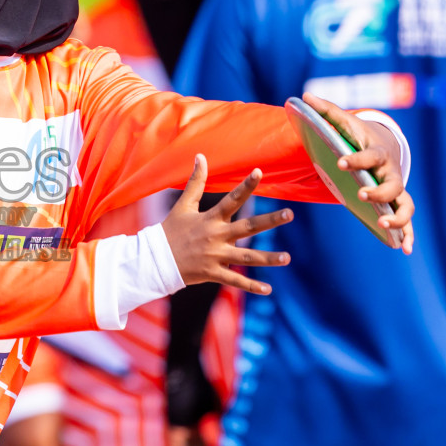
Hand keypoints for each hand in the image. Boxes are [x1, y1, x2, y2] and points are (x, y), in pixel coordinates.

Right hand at [162, 155, 294, 296]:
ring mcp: (215, 256)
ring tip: (287, 258)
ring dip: (267, 258)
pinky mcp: (213, 273)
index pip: (231, 199)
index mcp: (210, 218)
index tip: (259, 172)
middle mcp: (216, 236)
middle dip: (269, 221)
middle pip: (247, 227)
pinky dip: (251, 286)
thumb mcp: (183, 205)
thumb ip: (196, 182)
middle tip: (290, 214)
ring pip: (246, 257)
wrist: (155, 259)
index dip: (245, 186)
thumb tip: (200, 156)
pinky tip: (268, 289)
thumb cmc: (171, 230)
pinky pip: (235, 280)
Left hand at [301, 93, 416, 254]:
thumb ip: (326, 112)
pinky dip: (407, 234)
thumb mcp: (343, 123)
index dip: (356, 160)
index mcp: (376, 153)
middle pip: (393, 184)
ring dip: (398, 217)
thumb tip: (304, 96)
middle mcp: (390, 172)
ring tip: (383, 226)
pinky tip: (404, 250)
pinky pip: (406, 221)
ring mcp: (396, 189)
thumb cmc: (358, 135)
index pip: (369, 156)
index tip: (340, 162)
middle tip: (362, 195)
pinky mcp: (395, 204)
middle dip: (379, 192)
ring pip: (405, 205)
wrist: (381, 143)